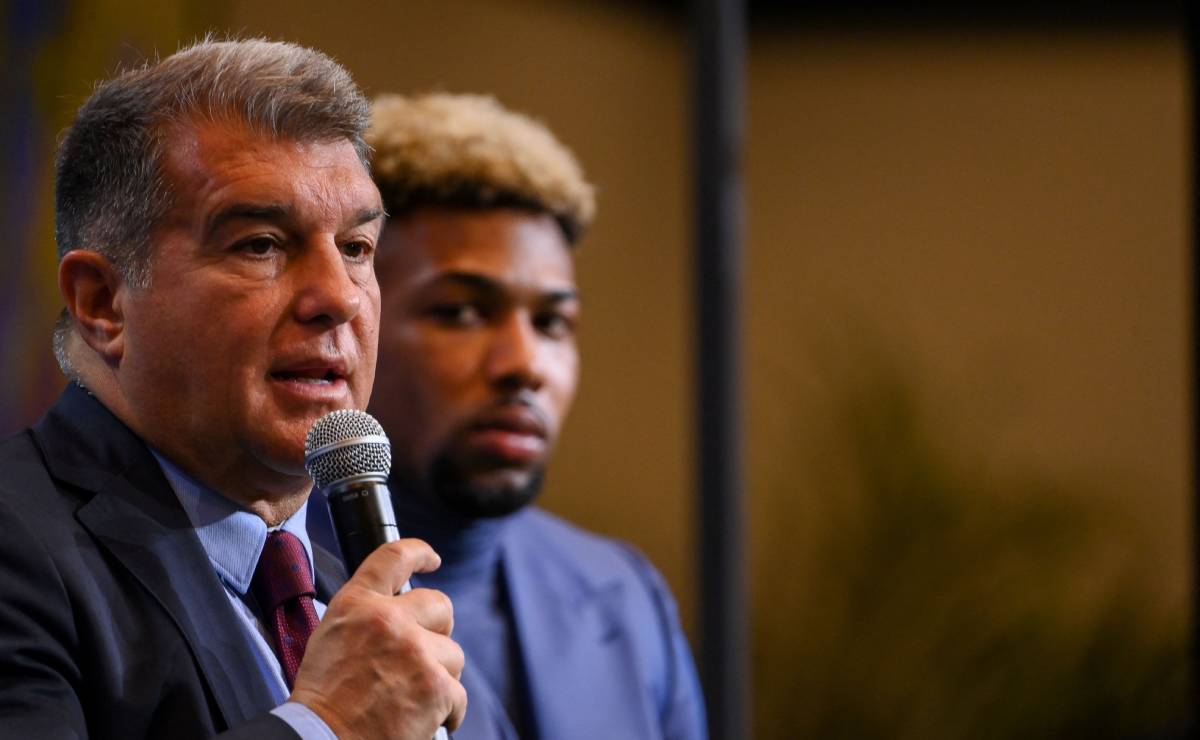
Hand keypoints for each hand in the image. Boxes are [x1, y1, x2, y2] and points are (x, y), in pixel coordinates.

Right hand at [289, 539, 466, 738]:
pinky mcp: (436, 687)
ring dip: (440, 676)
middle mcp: (389, 620)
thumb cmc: (323, 700)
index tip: (432, 559)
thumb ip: (365, 617)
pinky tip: (425, 722)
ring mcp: (417, 652)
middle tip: (426, 653)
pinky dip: (447, 712)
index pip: (395, 556)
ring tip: (413, 699)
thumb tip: (396, 611)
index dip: (419, 552)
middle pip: (440, 605)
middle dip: (439, 629)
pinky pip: (458, 695)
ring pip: (453, 654)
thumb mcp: (331, 639)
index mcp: (358, 604)